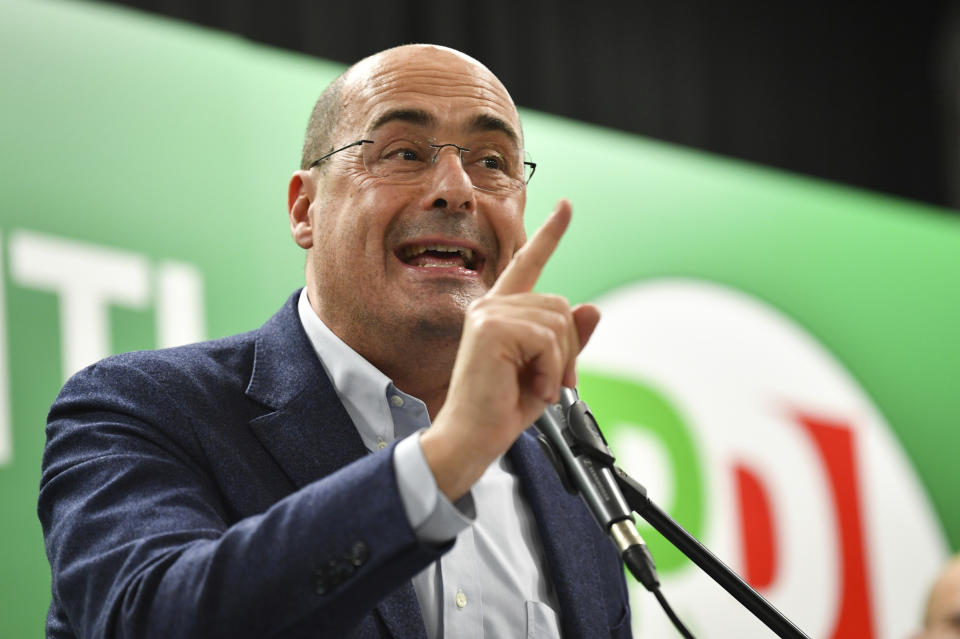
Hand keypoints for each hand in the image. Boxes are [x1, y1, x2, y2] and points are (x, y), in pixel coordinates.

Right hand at [420, 199, 600, 499]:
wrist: (472, 437)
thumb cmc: (502, 408)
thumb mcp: (548, 372)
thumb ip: (569, 340)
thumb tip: (592, 308)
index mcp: (502, 311)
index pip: (529, 262)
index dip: (550, 234)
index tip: (566, 207)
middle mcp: (492, 306)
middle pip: (561, 306)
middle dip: (569, 349)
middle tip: (554, 383)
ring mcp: (489, 314)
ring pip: (558, 323)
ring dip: (560, 363)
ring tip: (539, 387)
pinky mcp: (491, 328)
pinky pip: (548, 340)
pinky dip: (551, 370)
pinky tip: (533, 387)